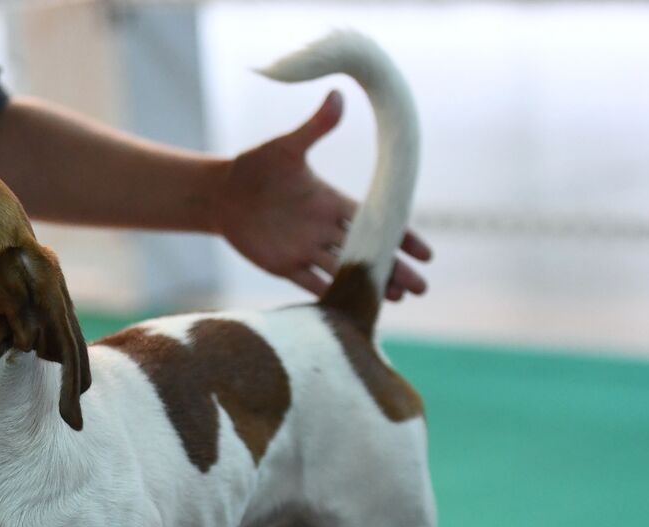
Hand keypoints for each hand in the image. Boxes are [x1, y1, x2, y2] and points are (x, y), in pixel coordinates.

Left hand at [212, 91, 430, 300]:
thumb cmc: (256, 166)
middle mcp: (324, 228)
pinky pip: (311, 284)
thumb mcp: (286, 147)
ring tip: (401, 299)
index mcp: (331, 201)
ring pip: (345, 270)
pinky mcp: (283, 265)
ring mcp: (306, 248)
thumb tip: (337, 94)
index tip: (426, 251)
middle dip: (395, 268)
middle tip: (424, 287)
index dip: (400, 235)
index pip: (374, 219)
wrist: (222, 193)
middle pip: (366, 251)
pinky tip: (352, 311)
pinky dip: (331, 295)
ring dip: (371, 284)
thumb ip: (314, 128)